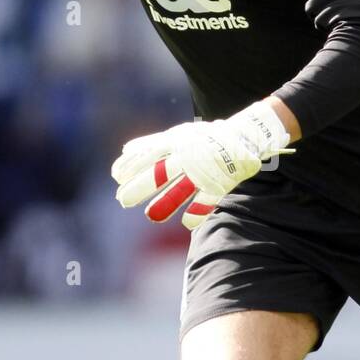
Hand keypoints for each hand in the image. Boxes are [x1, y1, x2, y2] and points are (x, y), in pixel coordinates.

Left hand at [111, 99, 293, 230]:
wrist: (243, 136)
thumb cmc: (204, 138)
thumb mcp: (177, 135)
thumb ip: (152, 144)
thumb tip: (125, 151)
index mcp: (176, 143)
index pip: (149, 154)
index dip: (132, 165)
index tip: (116, 176)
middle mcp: (187, 157)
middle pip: (160, 173)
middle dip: (140, 187)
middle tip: (122, 200)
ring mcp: (203, 171)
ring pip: (181, 189)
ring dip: (166, 203)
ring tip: (151, 217)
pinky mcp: (219, 183)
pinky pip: (206, 201)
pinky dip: (196, 213)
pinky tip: (185, 224)